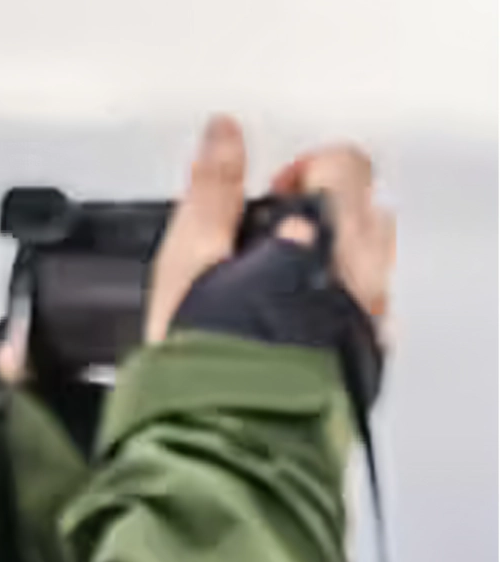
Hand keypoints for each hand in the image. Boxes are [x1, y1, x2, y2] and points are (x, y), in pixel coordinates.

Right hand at [145, 118, 397, 349]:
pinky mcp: (364, 352)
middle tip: (270, 240)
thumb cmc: (212, 349)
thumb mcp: (191, 255)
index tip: (266, 196)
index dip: (300, 171)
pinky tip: (293, 324)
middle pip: (365, 210)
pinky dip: (335, 304)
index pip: (342, 163)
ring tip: (278, 284)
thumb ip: (212, 188)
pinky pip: (364, 310)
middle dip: (321, 213)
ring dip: (332, 259)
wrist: (231, 429)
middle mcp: (364, 268)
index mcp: (328, 231)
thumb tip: (223, 132)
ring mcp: (370, 313)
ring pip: (369, 262)